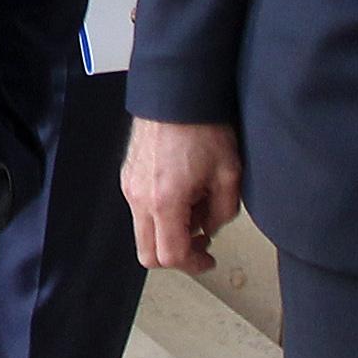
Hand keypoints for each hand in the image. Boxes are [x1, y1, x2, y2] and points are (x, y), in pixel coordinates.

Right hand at [123, 117, 243, 272]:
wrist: (177, 93)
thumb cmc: (201, 126)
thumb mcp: (228, 174)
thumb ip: (222, 213)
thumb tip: (211, 227)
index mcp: (164, 201)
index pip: (171, 256)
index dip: (194, 265)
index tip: (209, 260)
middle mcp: (139, 196)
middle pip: (148, 253)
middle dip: (176, 255)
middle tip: (200, 244)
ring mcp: (130, 185)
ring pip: (143, 231)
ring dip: (168, 232)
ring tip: (194, 208)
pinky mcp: (128, 174)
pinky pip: (140, 209)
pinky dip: (160, 214)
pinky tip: (181, 193)